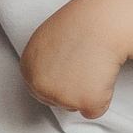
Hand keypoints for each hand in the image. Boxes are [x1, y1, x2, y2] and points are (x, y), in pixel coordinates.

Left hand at [20, 0, 128, 118]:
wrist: (103, 22)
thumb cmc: (81, 24)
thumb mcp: (47, 39)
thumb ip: (43, 61)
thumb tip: (50, 73)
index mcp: (28, 68)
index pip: (39, 89)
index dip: (59, 80)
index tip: (71, 69)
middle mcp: (40, 85)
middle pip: (56, 101)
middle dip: (71, 89)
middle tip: (84, 66)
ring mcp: (62, 96)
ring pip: (75, 106)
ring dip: (87, 91)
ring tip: (93, 65)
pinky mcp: (85, 103)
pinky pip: (95, 111)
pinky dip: (103, 97)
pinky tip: (103, 74)